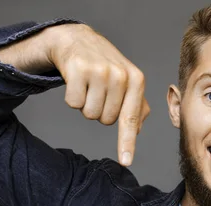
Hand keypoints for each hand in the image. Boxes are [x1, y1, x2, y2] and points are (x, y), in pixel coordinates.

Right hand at [48, 24, 149, 165]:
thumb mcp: (127, 80)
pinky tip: (76, 80)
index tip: (126, 162)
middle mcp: (120, 75)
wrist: (78, 39)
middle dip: (100, 110)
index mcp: (136, 80)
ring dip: (86, 104)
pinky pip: (73, 103)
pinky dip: (72, 97)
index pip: (130, 119)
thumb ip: (137, 105)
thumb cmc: (106, 65)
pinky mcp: (78, 69)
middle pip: (106, 121)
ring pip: (89, 114)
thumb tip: (138, 130)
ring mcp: (99, 71)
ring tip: (88, 85)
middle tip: (98, 91)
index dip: (127, 143)